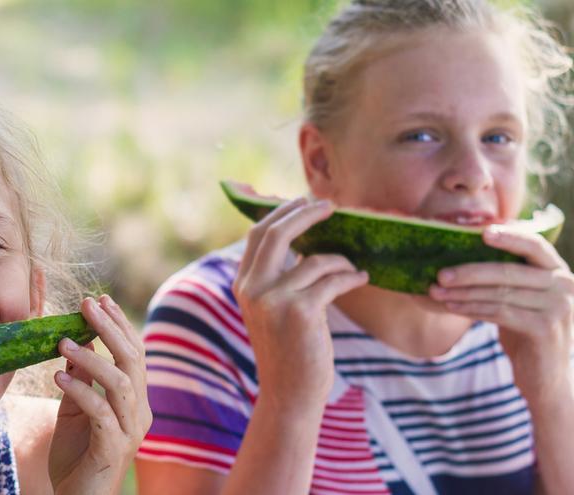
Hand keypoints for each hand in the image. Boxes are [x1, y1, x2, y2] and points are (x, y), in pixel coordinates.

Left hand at [48, 295, 151, 494]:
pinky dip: (79, 390)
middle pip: (133, 361)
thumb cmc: (76, 456)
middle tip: (87, 304)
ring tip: (63, 342)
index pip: (135, 354)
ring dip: (92, 358)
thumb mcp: (75, 410)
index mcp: (135, 401)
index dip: (120, 325)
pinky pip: (100, 411)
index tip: (101, 299)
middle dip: (111, 329)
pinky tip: (56, 376)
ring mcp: (129, 431)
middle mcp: (139, 413)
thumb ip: (81, 379)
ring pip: (121, 383)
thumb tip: (77, 343)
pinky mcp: (113, 448)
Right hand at [233, 197, 367, 407]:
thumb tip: (301, 236)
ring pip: (314, 259)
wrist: (289, 393)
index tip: (303, 201)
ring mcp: (275, 300)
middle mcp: (253, 289)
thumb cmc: (288, 349)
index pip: (258, 234)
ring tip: (353, 267)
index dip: (281, 212)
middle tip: (331, 205)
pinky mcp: (301, 312)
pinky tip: (361, 277)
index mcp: (243, 285)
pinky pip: (333, 280)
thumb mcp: (271, 309)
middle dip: (305, 213)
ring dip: (340, 259)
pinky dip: (351, 276)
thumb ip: (275, 277)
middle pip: (277, 234)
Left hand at [429, 227, 573, 403]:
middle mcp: (564, 286)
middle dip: (470, 272)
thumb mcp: (521, 301)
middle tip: (440, 274)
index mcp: (558, 273)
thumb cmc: (526, 332)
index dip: (510, 236)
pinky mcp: (545, 329)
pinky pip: (501, 312)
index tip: (482, 232)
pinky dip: (473, 309)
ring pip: (500, 293)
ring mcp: (558, 308)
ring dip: (464, 293)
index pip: (536, 246)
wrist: (547, 376)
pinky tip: (452, 307)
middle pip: (509, 271)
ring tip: (437, 292)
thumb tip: (457, 262)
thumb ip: (506, 280)